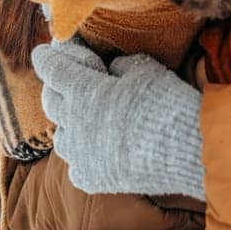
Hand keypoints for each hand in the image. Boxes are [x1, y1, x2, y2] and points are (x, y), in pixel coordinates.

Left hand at [32, 39, 205, 199]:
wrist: (186, 150)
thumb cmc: (166, 102)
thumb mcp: (143, 69)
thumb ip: (118, 66)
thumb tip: (110, 70)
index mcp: (82, 90)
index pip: (52, 68)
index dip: (46, 57)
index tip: (44, 51)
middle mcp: (74, 122)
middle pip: (50, 101)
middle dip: (55, 87)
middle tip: (66, 81)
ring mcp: (80, 154)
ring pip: (60, 136)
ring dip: (68, 123)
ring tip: (83, 118)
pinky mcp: (92, 178)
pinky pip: (76, 164)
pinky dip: (83, 154)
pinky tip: (96, 150)